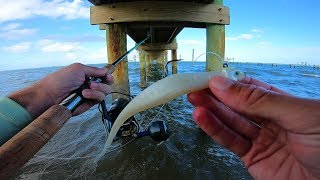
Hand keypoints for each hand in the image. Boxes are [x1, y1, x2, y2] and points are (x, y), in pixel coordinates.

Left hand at [9, 63, 113, 117]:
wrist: (49, 95)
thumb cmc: (60, 80)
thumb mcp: (78, 69)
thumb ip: (94, 70)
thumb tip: (106, 71)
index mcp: (87, 75)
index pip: (104, 76)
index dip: (108, 76)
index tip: (107, 76)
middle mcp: (90, 85)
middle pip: (107, 85)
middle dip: (103, 84)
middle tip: (92, 83)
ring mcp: (89, 96)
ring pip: (104, 94)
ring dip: (97, 90)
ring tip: (84, 91)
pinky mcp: (87, 105)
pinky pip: (98, 101)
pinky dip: (93, 96)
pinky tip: (84, 95)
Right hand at [188, 76, 319, 179]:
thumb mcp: (297, 113)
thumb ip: (258, 100)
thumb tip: (223, 83)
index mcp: (282, 103)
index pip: (249, 89)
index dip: (229, 84)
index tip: (210, 79)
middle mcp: (269, 120)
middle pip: (237, 106)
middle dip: (215, 97)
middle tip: (194, 88)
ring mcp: (260, 140)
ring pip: (231, 123)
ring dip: (211, 112)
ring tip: (194, 102)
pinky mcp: (253, 160)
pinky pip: (231, 142)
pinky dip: (215, 130)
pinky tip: (203, 119)